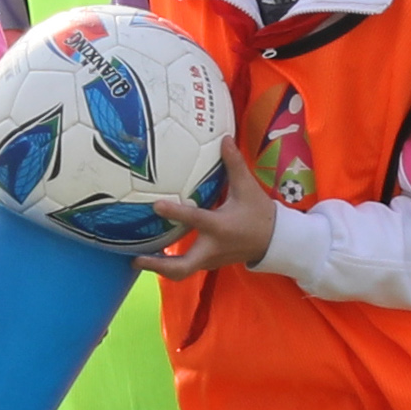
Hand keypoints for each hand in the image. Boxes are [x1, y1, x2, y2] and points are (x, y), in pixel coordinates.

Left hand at [135, 148, 279, 279]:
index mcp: (220, 227)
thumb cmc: (259, 213)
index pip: (194, 220)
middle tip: (135, 258)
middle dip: (157, 265)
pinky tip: (155, 254)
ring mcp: (210, 259)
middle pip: (181, 267)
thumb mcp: (248, 188)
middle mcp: (211, 247)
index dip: (175, 213)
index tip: (156, 206)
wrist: (275, 241)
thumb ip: (234, 164)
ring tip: (137, 259)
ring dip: (160, 268)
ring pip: (182, 271)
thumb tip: (224, 138)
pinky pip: (187, 267)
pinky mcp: (210, 263)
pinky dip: (171, 264)